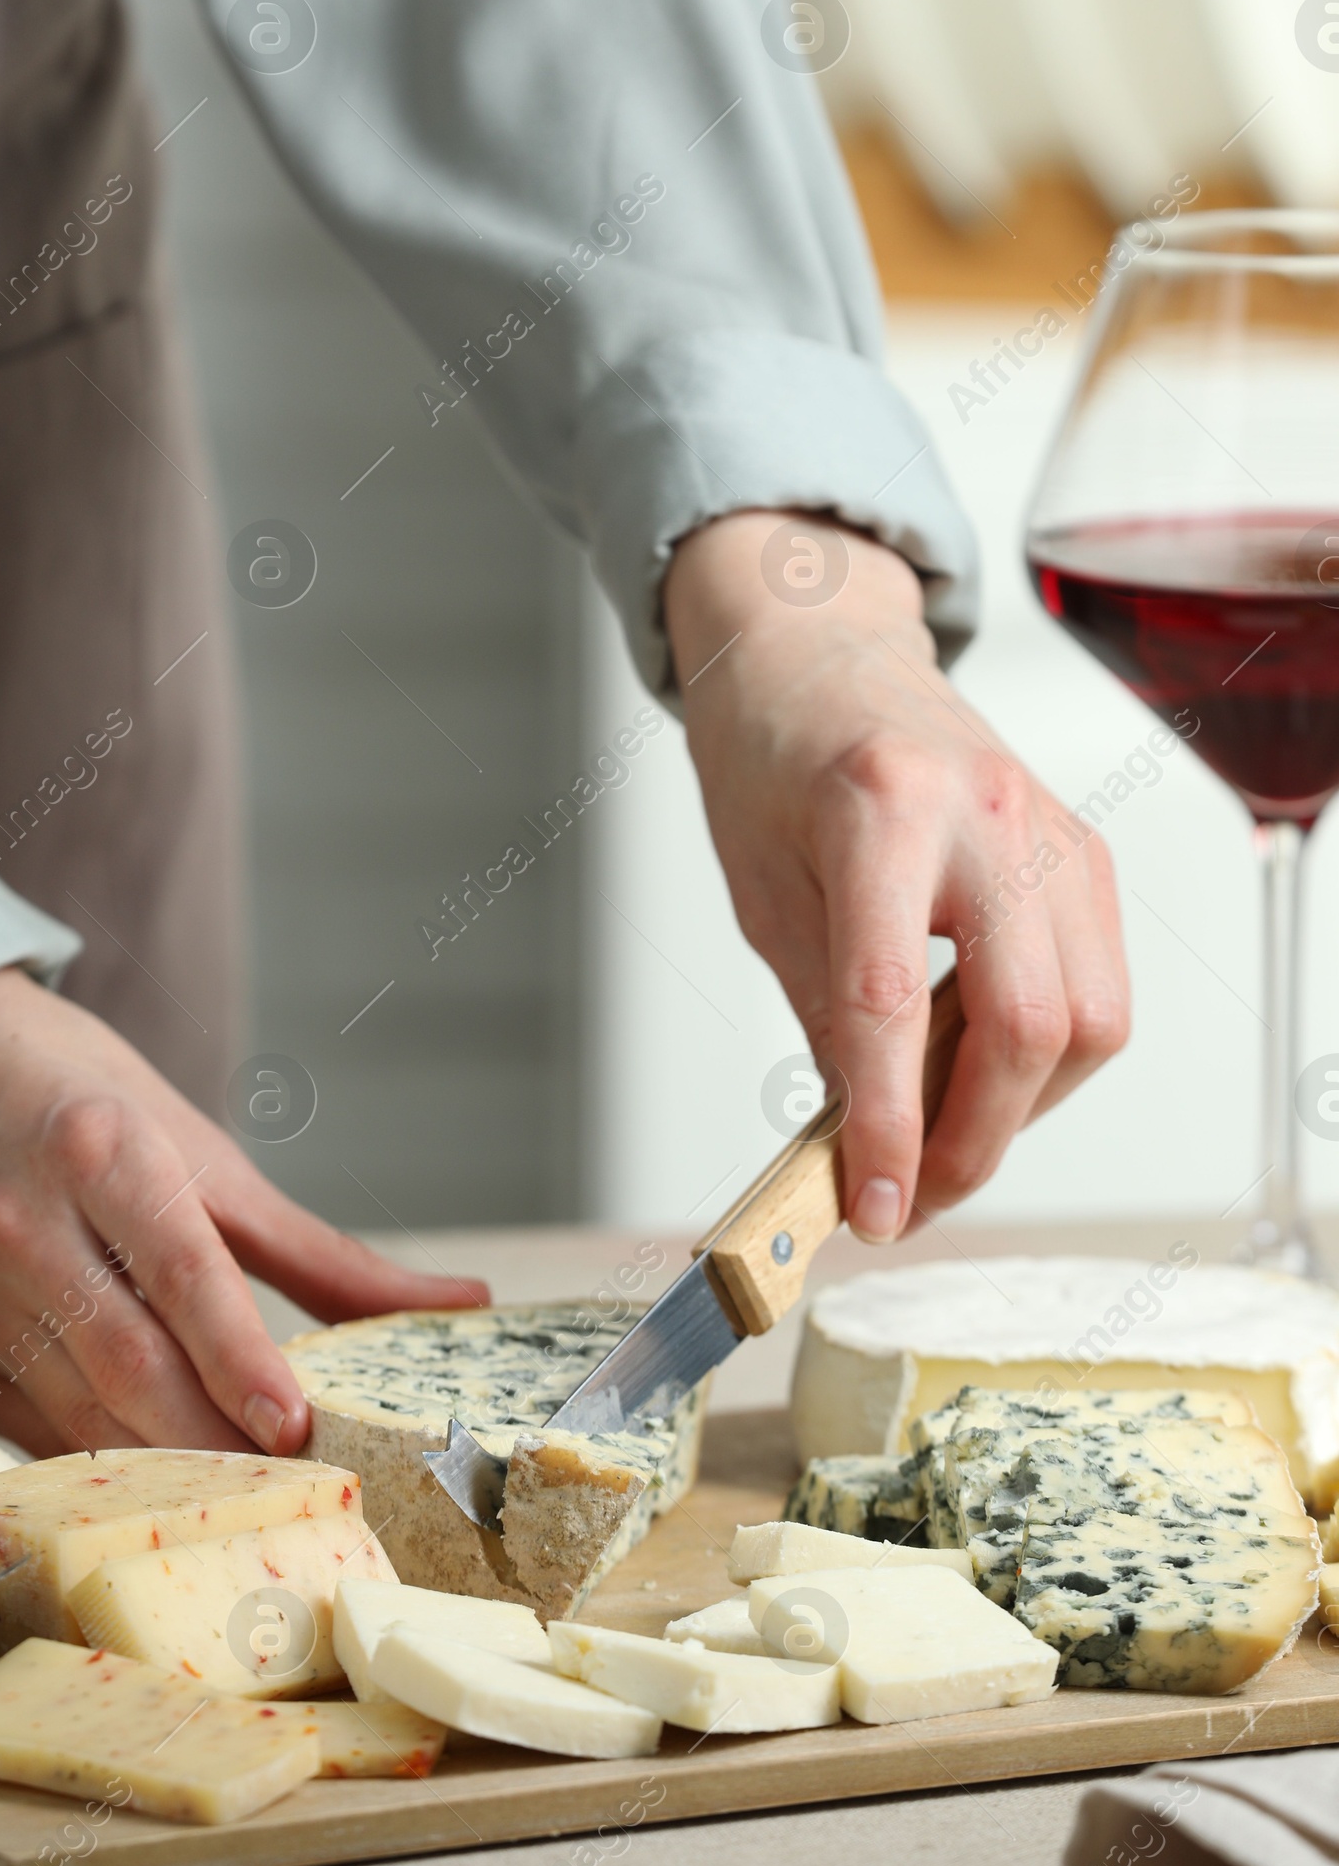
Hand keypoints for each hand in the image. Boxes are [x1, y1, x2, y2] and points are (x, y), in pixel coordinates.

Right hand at [0, 969, 487, 1455]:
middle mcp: (23, 1227)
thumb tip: (463, 1301)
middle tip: (300, 1489)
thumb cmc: (75, 1097)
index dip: (239, 1358)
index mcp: (100, 1151)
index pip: (182, 1272)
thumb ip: (321, 1250)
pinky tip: (166, 1482)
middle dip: (219, 1441)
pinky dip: (107, 1465)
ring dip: (170, 1471)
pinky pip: (37, 1434)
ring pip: (82, 1419)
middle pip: (131, 1365)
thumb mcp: (201, 1147)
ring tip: (253, 1503)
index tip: (295, 1425)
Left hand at [663, 510, 1129, 1238]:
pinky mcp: (1087, 854)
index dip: (888, 1128)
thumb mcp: (764, 892)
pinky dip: (1047, 1056)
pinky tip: (978, 1063)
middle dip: (970, 1144)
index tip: (874, 1209)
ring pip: (1088, 1023)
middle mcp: (989, 812)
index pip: (893, 1005)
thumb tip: (866, 1149)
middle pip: (1027, 1026)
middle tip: (908, 1200)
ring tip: (938, 1130)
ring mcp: (1055, 830)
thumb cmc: (775, 758)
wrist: (821, 656)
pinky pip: (1100, 990)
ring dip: (1017, 1110)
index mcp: (882, 809)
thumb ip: (824, 1016)